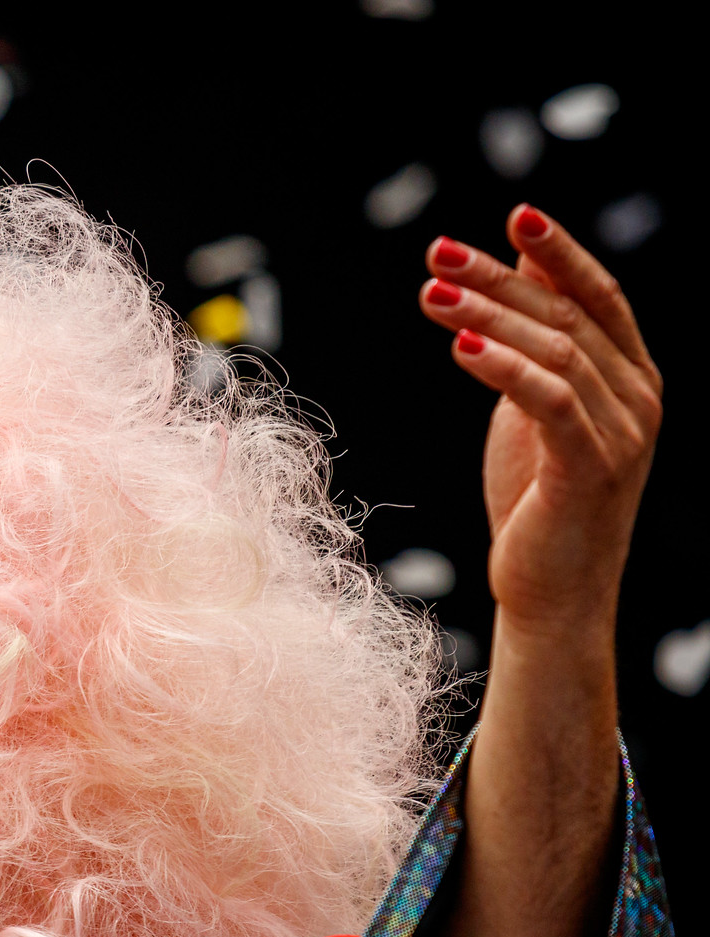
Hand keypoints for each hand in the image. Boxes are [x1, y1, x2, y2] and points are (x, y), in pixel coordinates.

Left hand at [418, 204, 662, 640]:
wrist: (552, 592)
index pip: (598, 295)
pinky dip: (505, 370)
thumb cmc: (535, 501)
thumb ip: (538, 349)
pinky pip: (549, 402)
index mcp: (630, 376)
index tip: (516, 212)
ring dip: (486, 317)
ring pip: (553, 351)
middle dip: (500, 278)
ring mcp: (621, 432)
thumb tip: (514, 279)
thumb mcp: (535, 411)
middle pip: (565, 315)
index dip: (560, 252)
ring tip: (430, 296)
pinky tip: (460, 350)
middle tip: (439, 253)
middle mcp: (638, 396)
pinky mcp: (589, 468)